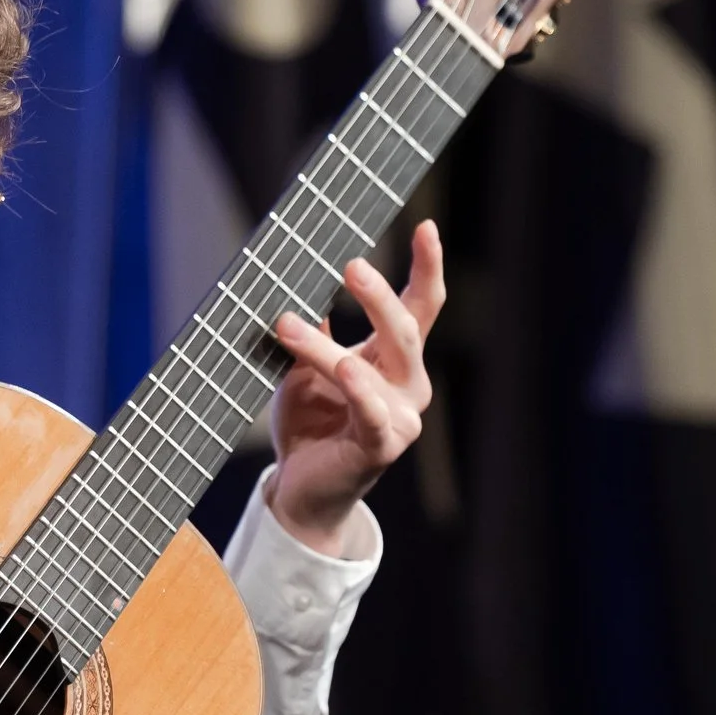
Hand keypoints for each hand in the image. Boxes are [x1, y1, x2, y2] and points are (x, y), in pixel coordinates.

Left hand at [268, 220, 446, 554]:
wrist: (301, 488)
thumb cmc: (310, 422)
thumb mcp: (303, 367)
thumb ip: (313, 330)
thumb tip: (303, 282)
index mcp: (395, 358)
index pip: (421, 305)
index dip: (428, 265)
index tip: (426, 227)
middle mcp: (408, 383)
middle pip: (404, 328)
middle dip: (378, 295)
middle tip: (350, 264)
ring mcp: (401, 416)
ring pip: (371, 368)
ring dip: (326, 347)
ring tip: (287, 325)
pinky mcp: (383, 444)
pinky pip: (372, 412)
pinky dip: (357, 389)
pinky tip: (344, 369)